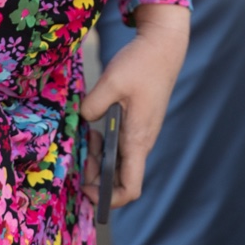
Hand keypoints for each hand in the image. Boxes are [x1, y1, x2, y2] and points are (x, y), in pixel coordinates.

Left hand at [81, 2, 189, 208]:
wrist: (164, 46)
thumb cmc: (142, 64)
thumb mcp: (111, 82)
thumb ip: (91, 107)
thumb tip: (83, 121)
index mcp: (138, 139)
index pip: (130, 189)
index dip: (108, 199)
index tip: (86, 188)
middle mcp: (142, 142)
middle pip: (121, 179)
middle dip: (97, 178)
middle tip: (80, 159)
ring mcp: (142, 133)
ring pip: (120, 162)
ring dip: (101, 159)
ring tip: (87, 138)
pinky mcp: (139, 123)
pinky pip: (122, 146)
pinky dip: (106, 145)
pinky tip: (95, 126)